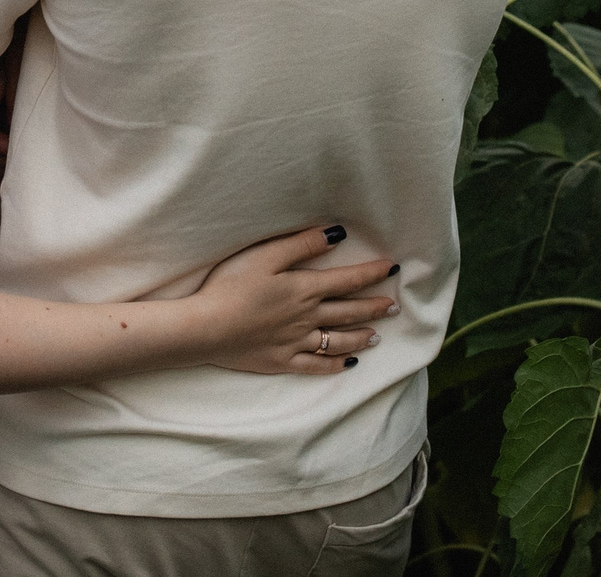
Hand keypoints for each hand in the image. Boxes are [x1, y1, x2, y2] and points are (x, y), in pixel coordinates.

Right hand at [194, 227, 399, 375]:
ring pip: (338, 340)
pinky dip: (334, 366)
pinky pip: (315, 366)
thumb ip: (302, 244)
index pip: (347, 279)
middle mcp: (307, 317)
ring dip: (361, 337)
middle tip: (394, 307)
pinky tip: (347, 365)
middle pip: (349, 311)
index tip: (392, 268)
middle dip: (374, 307)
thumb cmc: (231, 286)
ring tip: (377, 335)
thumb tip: (336, 235)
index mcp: (304, 288)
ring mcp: (295, 342)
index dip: (371, 273)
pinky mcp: (281, 361)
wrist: (206, 328)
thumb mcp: (265, 255)